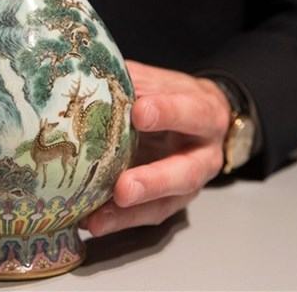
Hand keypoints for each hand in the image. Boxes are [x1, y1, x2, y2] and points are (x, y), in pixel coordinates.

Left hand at [82, 61, 230, 235]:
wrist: (205, 118)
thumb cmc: (175, 96)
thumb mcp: (164, 83)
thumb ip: (137, 82)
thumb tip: (92, 75)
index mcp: (204, 114)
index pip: (191, 112)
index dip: (167, 112)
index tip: (138, 112)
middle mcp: (203, 155)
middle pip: (185, 172)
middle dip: (153, 181)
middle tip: (123, 188)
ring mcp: (188, 185)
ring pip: (165, 204)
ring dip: (130, 213)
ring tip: (98, 218)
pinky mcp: (171, 203)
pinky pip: (146, 216)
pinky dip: (119, 220)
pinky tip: (91, 222)